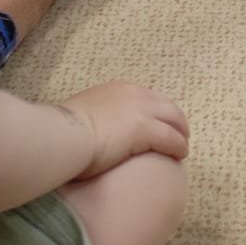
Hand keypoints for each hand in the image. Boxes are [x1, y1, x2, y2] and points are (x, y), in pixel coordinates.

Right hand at [60, 82, 189, 179]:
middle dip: (175, 119)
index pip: (145, 97)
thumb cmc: (63, 130)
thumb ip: (89, 118)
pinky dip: (178, 146)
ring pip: (173, 120)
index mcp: (117, 89)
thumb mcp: (78, 115)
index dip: (154, 110)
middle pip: (166, 105)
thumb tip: (84, 130)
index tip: (157, 121)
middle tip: (180, 133)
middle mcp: (134, 95)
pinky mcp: (147, 130)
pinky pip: (171, 138)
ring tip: (183, 146)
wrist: (63, 135)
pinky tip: (180, 155)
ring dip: (181, 133)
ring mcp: (142, 111)